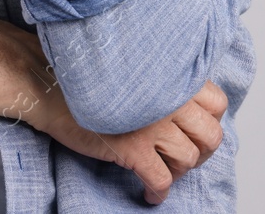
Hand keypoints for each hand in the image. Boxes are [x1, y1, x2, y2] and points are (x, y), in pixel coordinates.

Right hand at [32, 80, 227, 204]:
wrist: (48, 86)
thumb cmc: (85, 79)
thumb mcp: (132, 72)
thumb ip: (161, 85)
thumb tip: (183, 110)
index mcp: (168, 77)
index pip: (216, 103)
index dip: (209, 120)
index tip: (194, 129)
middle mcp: (167, 100)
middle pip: (210, 136)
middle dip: (200, 151)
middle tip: (184, 156)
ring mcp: (152, 125)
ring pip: (187, 159)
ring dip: (178, 171)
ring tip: (163, 171)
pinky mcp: (134, 148)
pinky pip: (161, 180)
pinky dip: (159, 192)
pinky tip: (150, 193)